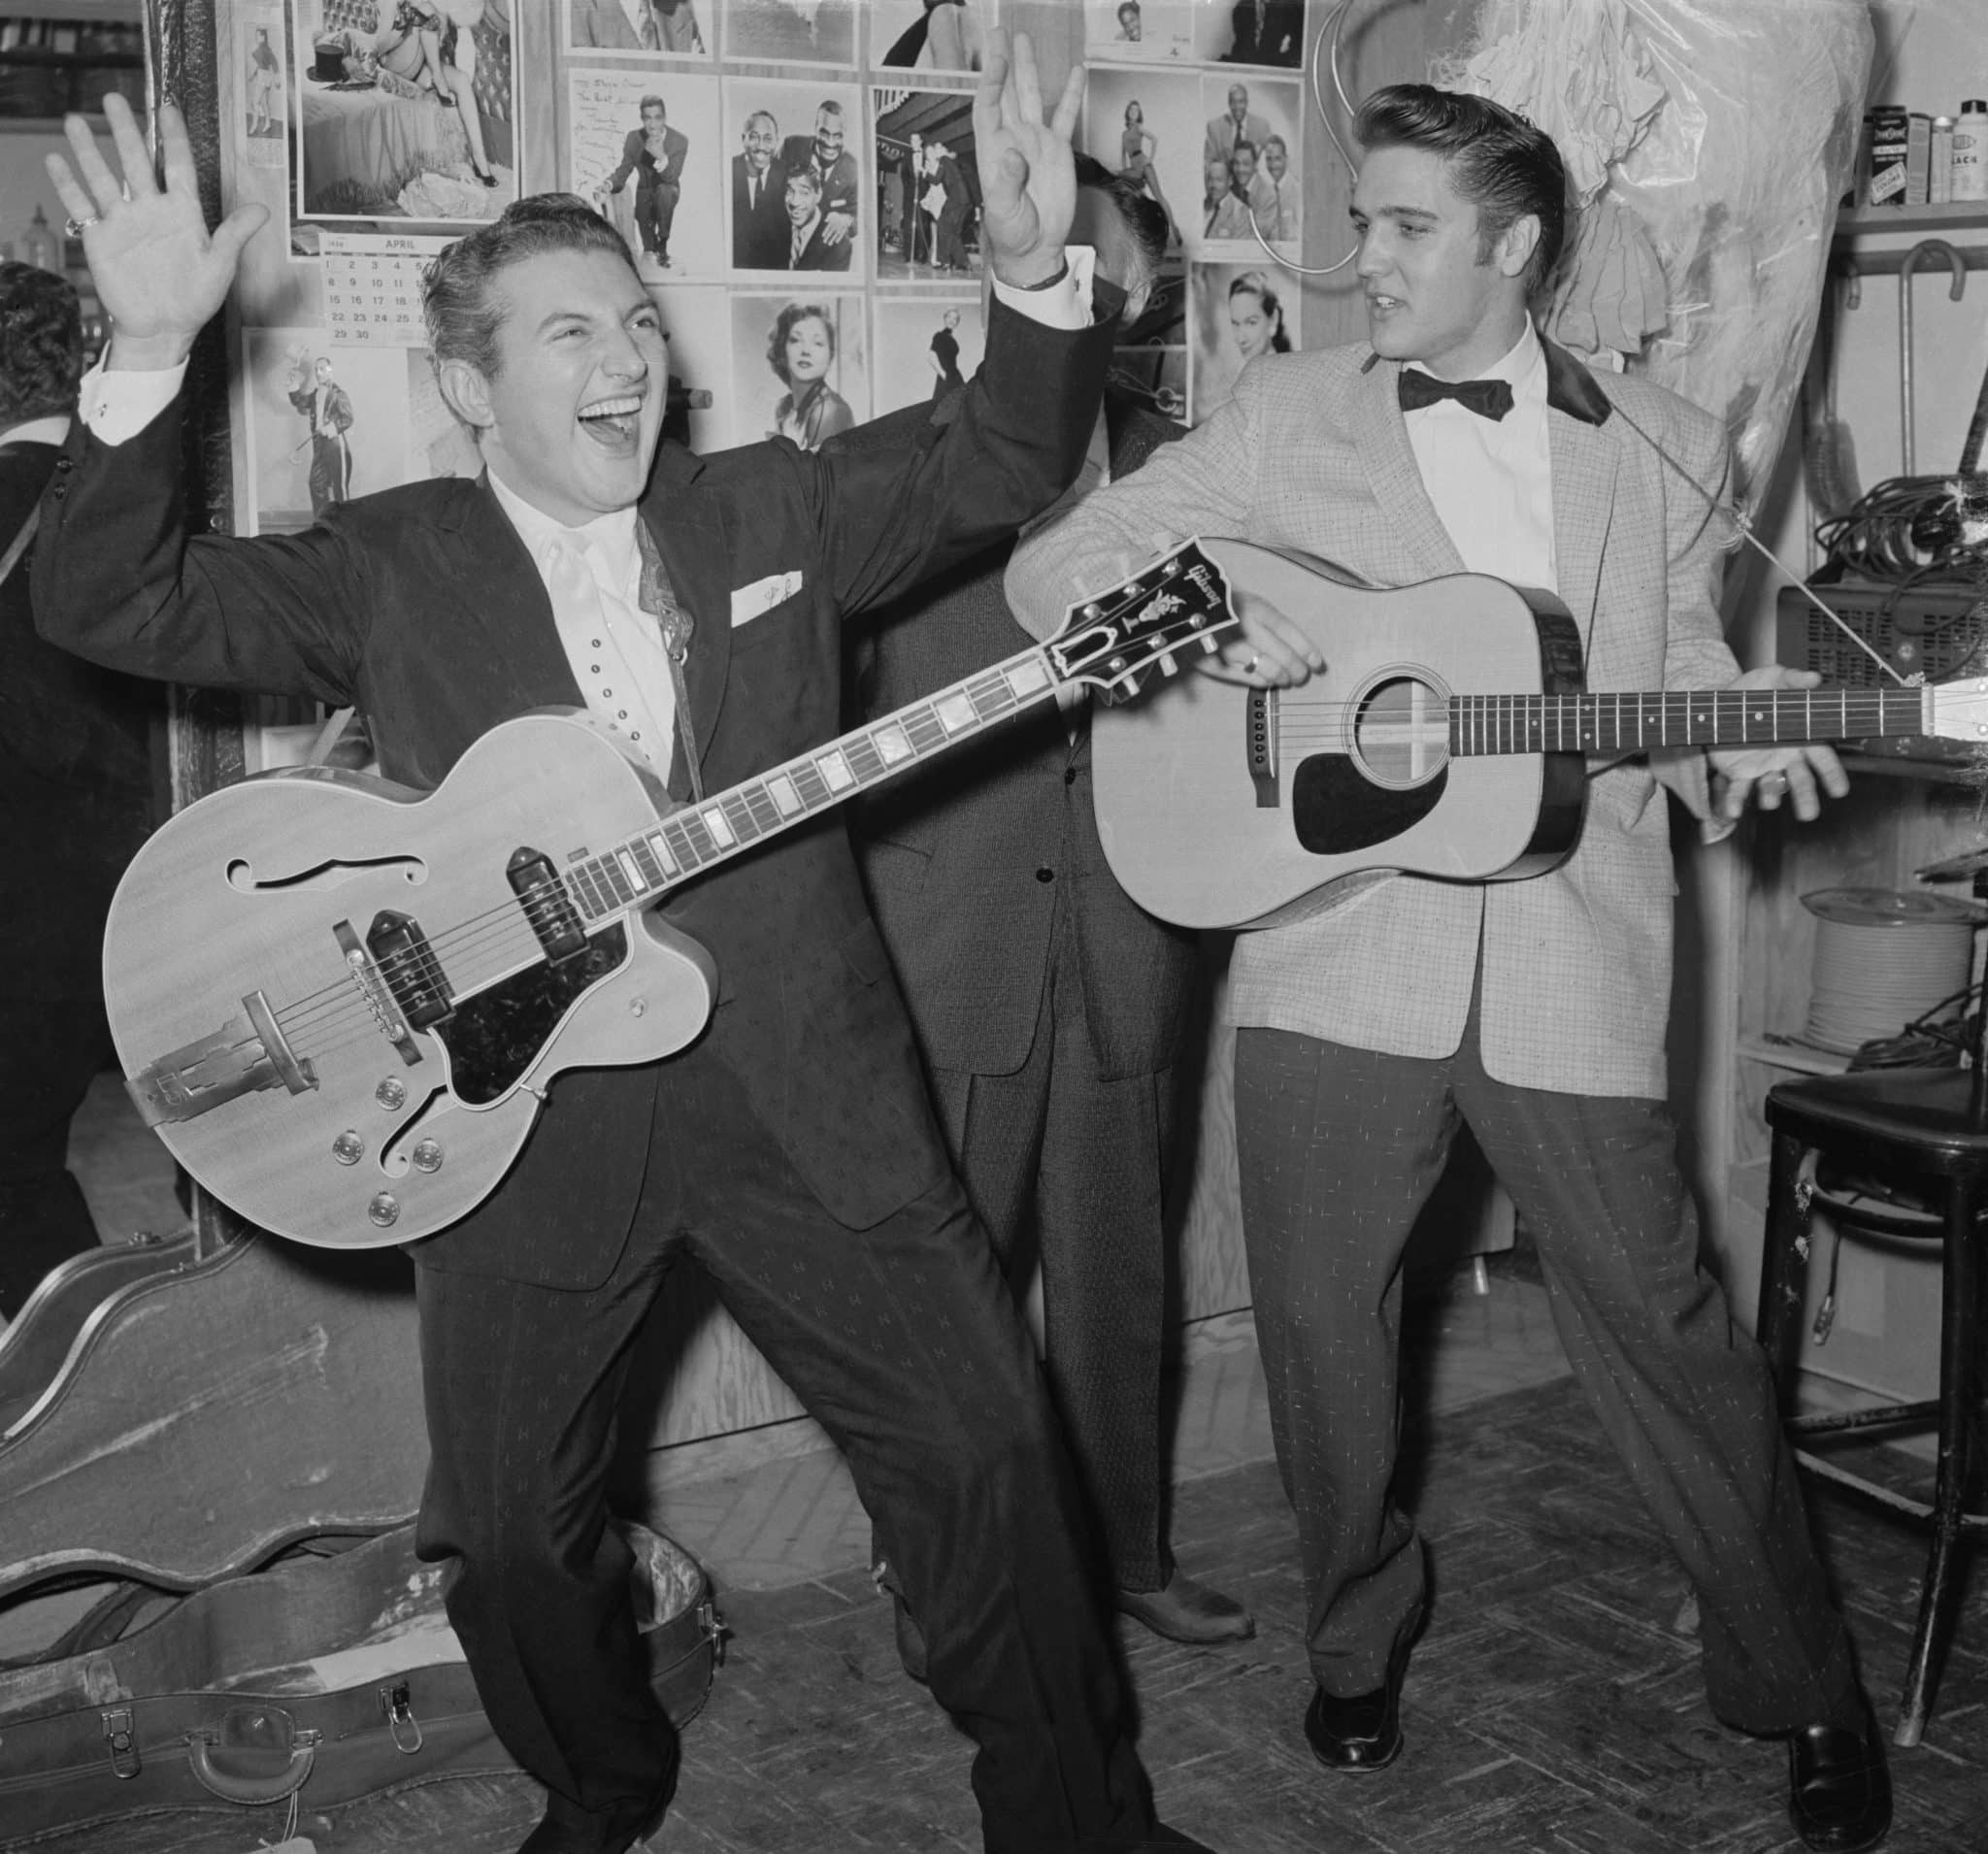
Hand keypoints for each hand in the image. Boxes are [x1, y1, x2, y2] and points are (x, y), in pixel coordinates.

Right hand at [45, 95, 266, 370]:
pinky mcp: (100, 237)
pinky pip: (81, 206)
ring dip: (89, 149)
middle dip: (126, 130)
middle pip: (136, 161)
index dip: (173, 138)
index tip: (167, 108)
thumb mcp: (220, 266)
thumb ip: (236, 234)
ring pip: (103, 177)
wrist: (165, 328)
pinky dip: (67, 184)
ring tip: (74, 120)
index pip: (178, 166)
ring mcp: (124, 221)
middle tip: (113, 98)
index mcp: (184, 212)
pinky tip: (55, 160)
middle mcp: (151, 209)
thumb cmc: (196, 298)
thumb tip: (265, 208)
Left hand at [820, 209, 852, 247]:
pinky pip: (842, 235)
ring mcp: (840, 228)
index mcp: (833, 221)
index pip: (828, 227)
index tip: (823, 236)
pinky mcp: (844, 230)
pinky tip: (836, 242)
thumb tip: (825, 220)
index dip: (825, 232)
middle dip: (827, 237)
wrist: (847, 216)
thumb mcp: (833, 214)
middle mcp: (836, 225)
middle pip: (831, 232)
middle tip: (824, 242)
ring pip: (835, 235)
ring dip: (832, 239)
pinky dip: (839, 238)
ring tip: (829, 244)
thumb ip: (828, 217)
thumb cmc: (838, 216)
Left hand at [972, 30, 1080, 288]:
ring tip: (1026, 39)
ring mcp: (1034, 141)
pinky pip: (1063, 117)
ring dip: (1028, 69)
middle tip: (1000, 31)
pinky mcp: (1056, 150)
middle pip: (1005, 92)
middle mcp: (1011, 138)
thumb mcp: (1004, 211)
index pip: (988, 106)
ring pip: (1030, 96)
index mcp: (993, 150)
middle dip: (1003, 61)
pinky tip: (1076, 73)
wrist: (1035, 248)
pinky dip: (1069, 95)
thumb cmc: (1012, 233)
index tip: (997, 58)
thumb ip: (1007, 182)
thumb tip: (1013, 154)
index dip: (991, 81)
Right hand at [1198, 591, 1322, 688]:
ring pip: (1269, 670)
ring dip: (1283, 678)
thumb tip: (1300, 650)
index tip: (1318, 664)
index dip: (1307, 650)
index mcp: (1256, 608)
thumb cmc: (1224, 608)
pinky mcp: (1217, 665)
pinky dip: (1264, 682)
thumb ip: (1273, 623)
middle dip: (1298, 670)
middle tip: (1301, 676)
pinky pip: (1249, 679)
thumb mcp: (1250, 603)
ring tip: (1286, 680)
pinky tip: (1269, 682)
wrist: (1183, 611)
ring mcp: (1231, 648)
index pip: (1289, 632)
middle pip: (1283, 655)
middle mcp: (1245, 628)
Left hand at [1708, 664, 1850, 820]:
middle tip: (1809, 814)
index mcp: (1800, 736)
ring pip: (1772, 787)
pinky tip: (1735, 811)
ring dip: (1772, 797)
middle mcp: (1785, 755)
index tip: (1839, 791)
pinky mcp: (1738, 772)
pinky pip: (1739, 789)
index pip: (1822, 757)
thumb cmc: (1753, 691)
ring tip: (1770, 803)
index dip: (1831, 774)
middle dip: (1806, 796)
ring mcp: (1762, 766)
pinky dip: (1737, 801)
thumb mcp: (1774, 678)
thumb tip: (1813, 679)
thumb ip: (1794, 679)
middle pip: (1800, 779)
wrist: (1719, 700)